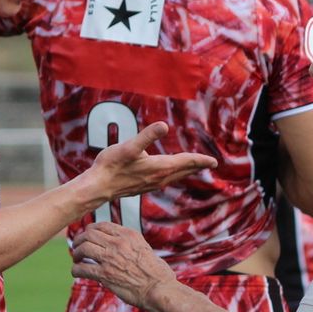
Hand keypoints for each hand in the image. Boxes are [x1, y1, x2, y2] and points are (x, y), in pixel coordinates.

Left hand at [70, 222, 175, 309]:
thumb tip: (119, 245)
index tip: (87, 236)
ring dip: (76, 253)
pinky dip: (76, 270)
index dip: (91, 230)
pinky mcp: (104, 275)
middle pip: (89, 234)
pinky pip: (82, 268)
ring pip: (83, 248)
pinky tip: (76, 272)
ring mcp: (110, 258)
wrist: (158, 289)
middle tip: (77, 247)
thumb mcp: (144, 248)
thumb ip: (130, 244)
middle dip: (79, 240)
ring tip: (76, 259)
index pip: (103, 225)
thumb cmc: (157, 273)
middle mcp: (118, 243)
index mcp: (129, 235)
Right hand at [86, 122, 216, 203]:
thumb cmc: (112, 165)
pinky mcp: (143, 186)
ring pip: (175, 176)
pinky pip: (165, 179)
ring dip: (186, 171)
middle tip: (210, 164)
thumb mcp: (129, 146)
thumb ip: (147, 136)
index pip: (186, 162)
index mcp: (159, 167)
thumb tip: (164, 125)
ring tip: (194, 167)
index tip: (214, 161)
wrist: (98, 186)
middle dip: (197, 166)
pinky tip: (169, 173)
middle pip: (183, 171)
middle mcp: (159, 178)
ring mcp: (151, 183)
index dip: (200, 160)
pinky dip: (174, 175)